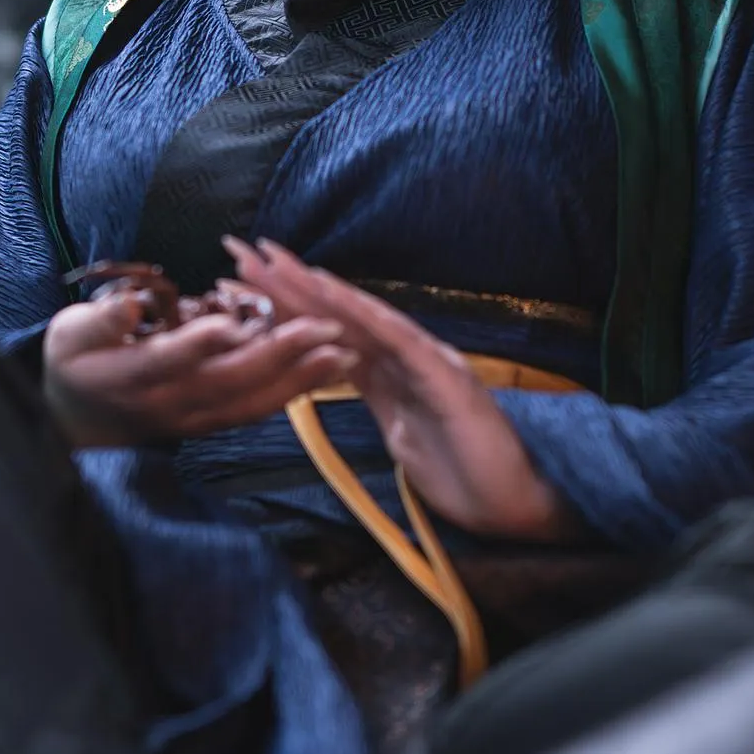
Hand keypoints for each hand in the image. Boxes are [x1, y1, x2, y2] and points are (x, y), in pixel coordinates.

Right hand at [42, 283, 353, 447]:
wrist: (77, 420)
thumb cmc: (75, 362)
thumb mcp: (70, 334)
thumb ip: (101, 321)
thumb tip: (131, 306)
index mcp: (132, 375)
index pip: (171, 358)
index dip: (200, 342)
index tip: (233, 322)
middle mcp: (170, 402)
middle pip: (228, 380)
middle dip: (279, 354)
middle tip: (324, 328)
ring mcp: (194, 418)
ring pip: (251, 402)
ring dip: (300, 379)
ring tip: (343, 354)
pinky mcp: (211, 423)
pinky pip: (255, 411)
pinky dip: (292, 393)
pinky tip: (326, 373)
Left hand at [223, 239, 577, 540]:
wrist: (516, 503)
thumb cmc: (464, 475)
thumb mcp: (402, 433)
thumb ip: (376, 399)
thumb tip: (343, 376)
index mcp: (394, 371)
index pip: (331, 330)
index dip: (287, 304)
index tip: (242, 281)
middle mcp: (409, 356)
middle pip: (338, 313)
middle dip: (286, 281)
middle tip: (236, 250)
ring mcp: (429, 362)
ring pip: (363, 316)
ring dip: (314, 288)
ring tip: (270, 262)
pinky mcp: (447, 380)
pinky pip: (398, 342)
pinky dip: (363, 316)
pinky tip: (329, 294)